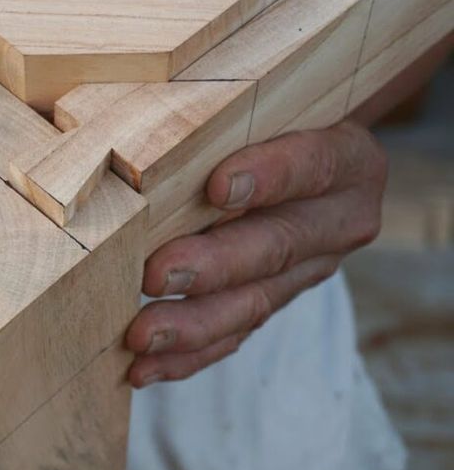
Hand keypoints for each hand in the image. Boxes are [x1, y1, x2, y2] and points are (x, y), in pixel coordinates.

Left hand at [126, 120, 386, 386]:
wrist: (305, 152)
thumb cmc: (261, 117)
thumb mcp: (258, 102)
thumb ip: (220, 114)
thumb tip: (126, 123)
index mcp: (344, 158)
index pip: (312, 164)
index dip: (269, 176)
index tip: (219, 187)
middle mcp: (336, 219)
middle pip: (277, 244)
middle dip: (213, 266)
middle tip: (154, 275)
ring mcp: (309, 269)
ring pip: (254, 301)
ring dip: (192, 324)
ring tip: (141, 336)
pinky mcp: (276, 299)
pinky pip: (235, 335)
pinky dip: (188, 355)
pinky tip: (145, 367)